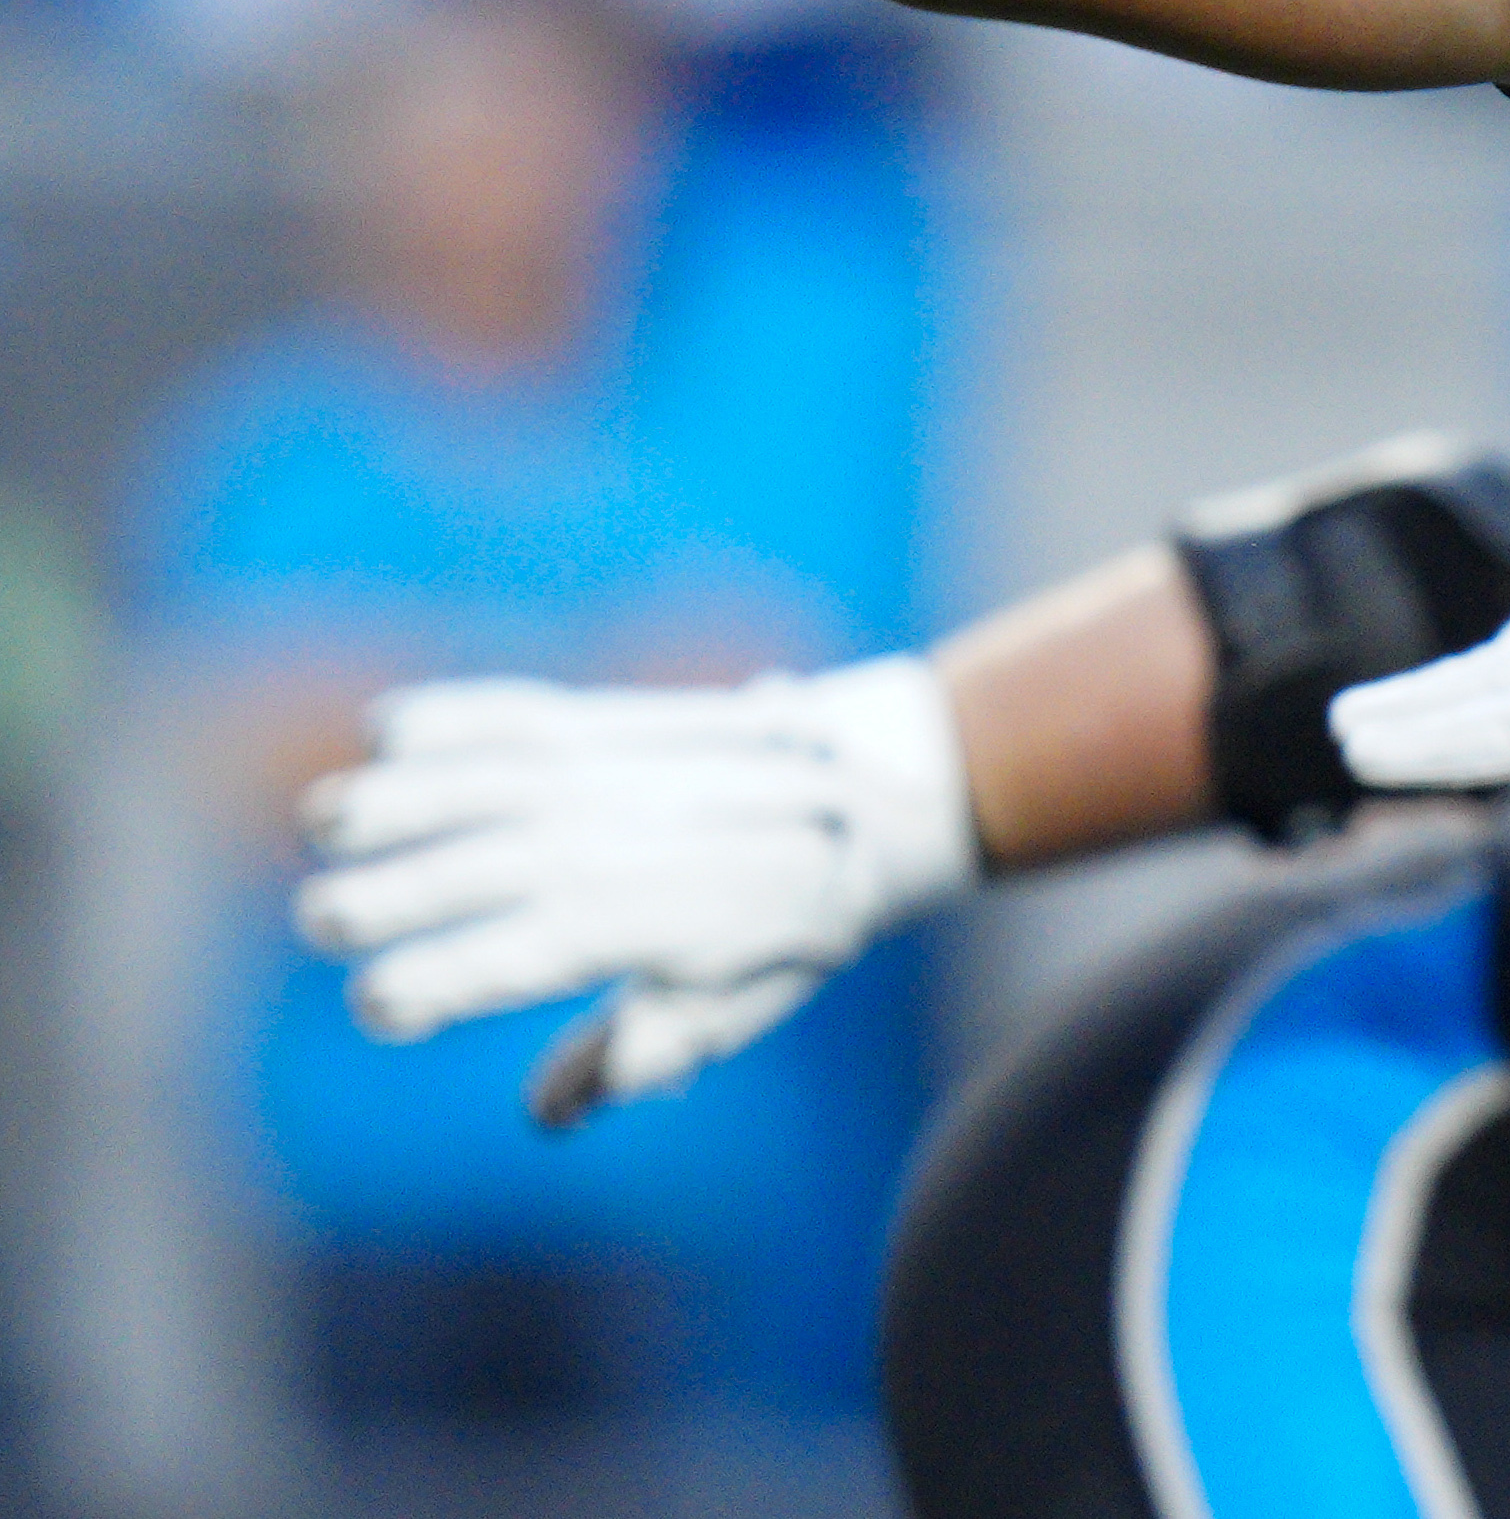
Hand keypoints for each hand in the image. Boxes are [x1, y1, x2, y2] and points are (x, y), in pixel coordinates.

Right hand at [296, 658, 975, 1127]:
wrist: (874, 790)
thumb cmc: (790, 923)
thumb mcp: (739, 1004)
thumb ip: (645, 1049)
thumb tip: (552, 1112)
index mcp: (652, 923)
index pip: (533, 958)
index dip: (452, 981)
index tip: (377, 1004)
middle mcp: (625, 840)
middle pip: (492, 867)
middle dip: (400, 893)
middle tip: (321, 921)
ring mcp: (616, 770)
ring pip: (492, 778)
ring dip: (404, 794)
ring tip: (326, 819)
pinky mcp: (608, 720)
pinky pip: (522, 711)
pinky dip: (456, 710)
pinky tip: (385, 728)